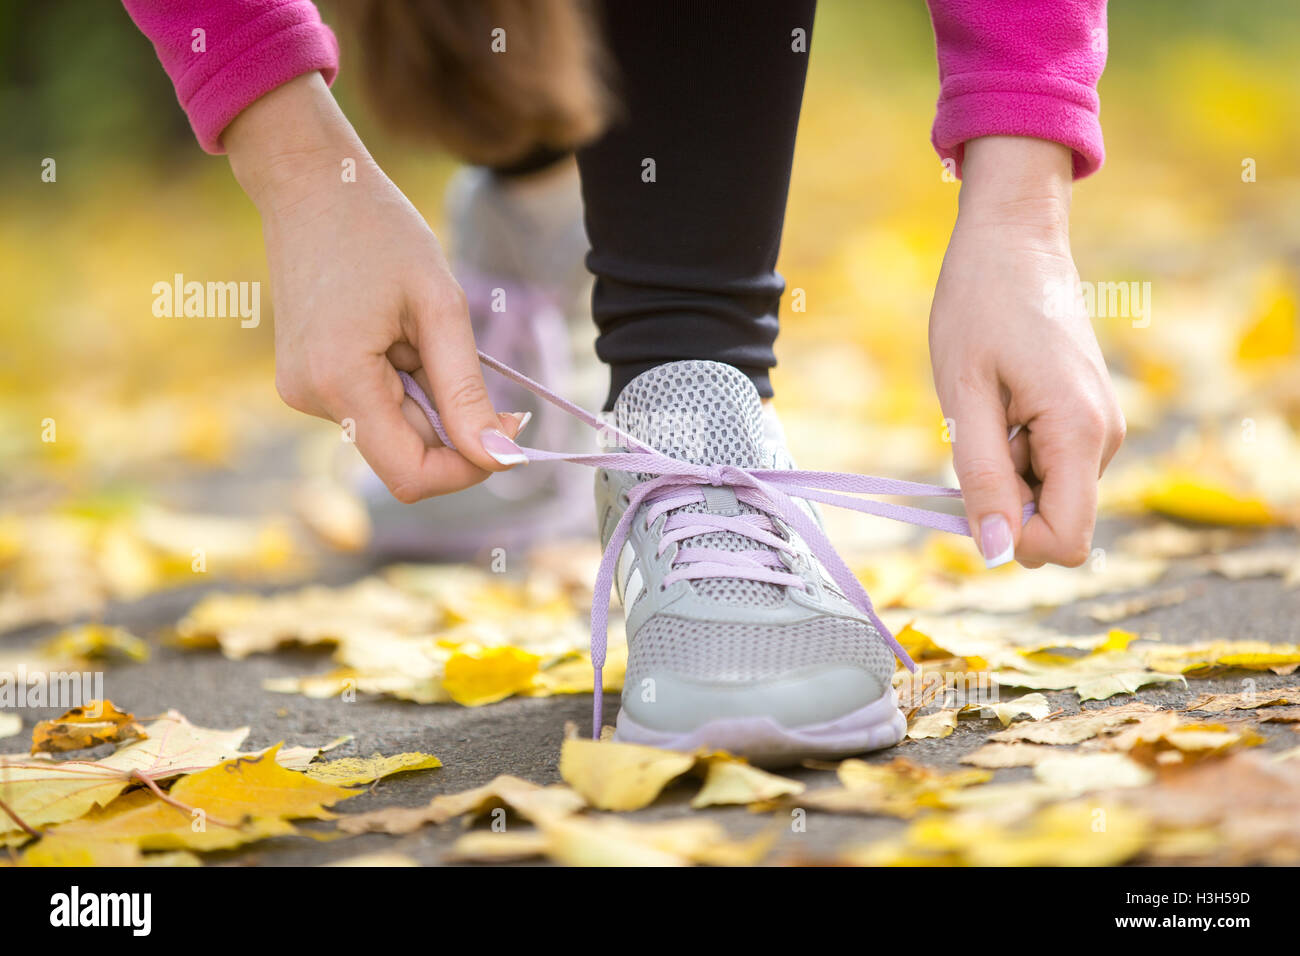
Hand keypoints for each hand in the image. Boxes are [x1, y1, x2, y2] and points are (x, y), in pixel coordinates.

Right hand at [224, 73, 525, 501]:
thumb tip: (502, 458)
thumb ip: (468, 392)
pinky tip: (399, 334)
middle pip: (406, 455)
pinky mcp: (307, 379)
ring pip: (392, 431)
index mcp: (341, 382)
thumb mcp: (440, 308)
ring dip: (428, 398)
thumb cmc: (379, 231)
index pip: (412, 477)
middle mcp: (312, 398)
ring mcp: (304, 391)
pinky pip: (372, 406)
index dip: (468, 469)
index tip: (508, 433)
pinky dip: (403, 384)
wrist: (310, 183)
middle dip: (453, 425)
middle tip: (479, 366)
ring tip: (421, 332)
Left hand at [929, 136, 1124, 567]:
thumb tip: (995, 552)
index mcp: (1079, 434)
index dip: (1015, 540)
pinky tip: (999, 399)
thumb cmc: (980, 306)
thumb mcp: (965, 396)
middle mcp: (1104, 437)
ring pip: (1046, 492)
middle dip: (1004, 498)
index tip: (971, 495)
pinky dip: (1014, 448)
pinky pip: (1047, 462)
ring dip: (1005, 469)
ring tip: (987, 404)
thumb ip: (982, 477)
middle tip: (974, 432)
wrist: (1012, 239)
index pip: (1066, 541)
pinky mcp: (1086, 415)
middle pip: (1054, 519)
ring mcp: (1100, 426)